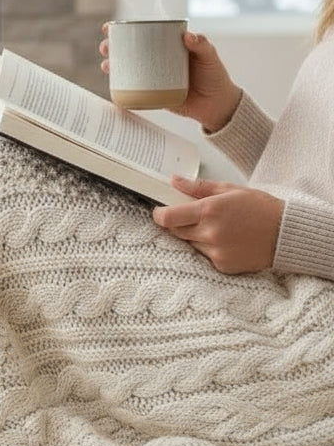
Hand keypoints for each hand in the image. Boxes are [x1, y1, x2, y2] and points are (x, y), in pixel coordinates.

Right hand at [99, 27, 241, 131]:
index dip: (124, 29)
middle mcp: (157, 60)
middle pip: (129, 50)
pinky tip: (112, 85)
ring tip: (106, 66)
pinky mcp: (152, 94)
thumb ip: (202, 45)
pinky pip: (133, 89)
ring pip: (127, 69)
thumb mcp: (210, 57)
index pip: (143, 34)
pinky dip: (120, 87)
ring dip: (112, 66)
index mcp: (167, 46)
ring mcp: (153, 77)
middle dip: (112, 47)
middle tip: (106, 48)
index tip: (110, 28)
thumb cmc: (215, 76)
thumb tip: (187, 36)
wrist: (217, 105)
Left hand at [152, 177, 283, 273]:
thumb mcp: (230, 189)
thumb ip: (198, 187)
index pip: (167, 218)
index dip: (159, 215)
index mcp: (209, 211)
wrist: (287, 233)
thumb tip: (174, 180)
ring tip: (218, 227)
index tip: (159, 211)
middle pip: (175, 231)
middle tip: (192, 216)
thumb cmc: (261, 208)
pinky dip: (210, 248)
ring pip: (190, 243)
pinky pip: (205, 256)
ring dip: (195, 236)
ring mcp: (216, 251)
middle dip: (178, 223)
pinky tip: (227, 240)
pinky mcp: (223, 265)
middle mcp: (210, 233)